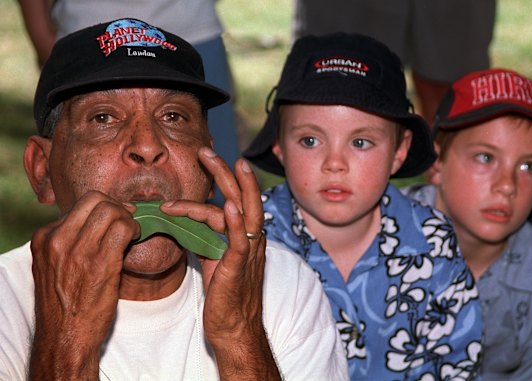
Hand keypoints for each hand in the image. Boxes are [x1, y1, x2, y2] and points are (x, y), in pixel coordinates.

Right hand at [28, 192, 139, 379]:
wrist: (66, 335)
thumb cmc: (64, 303)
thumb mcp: (54, 265)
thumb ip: (69, 242)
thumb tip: (96, 222)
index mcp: (45, 238)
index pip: (81, 203)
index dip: (104, 206)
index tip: (116, 215)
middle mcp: (58, 240)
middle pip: (96, 199)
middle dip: (117, 206)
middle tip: (128, 219)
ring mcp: (78, 250)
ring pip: (112, 210)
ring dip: (128, 217)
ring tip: (131, 232)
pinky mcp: (100, 262)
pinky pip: (124, 229)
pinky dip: (134, 229)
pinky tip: (135, 239)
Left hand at [162, 147, 280, 379]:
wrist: (233, 327)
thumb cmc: (223, 295)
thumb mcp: (214, 257)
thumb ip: (207, 235)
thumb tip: (186, 219)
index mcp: (244, 234)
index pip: (236, 199)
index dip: (223, 178)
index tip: (206, 159)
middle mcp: (250, 237)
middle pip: (242, 195)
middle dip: (225, 170)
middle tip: (206, 149)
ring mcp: (247, 250)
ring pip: (241, 209)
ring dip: (224, 183)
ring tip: (207, 162)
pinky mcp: (238, 266)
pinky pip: (239, 238)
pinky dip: (232, 219)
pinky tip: (225, 204)